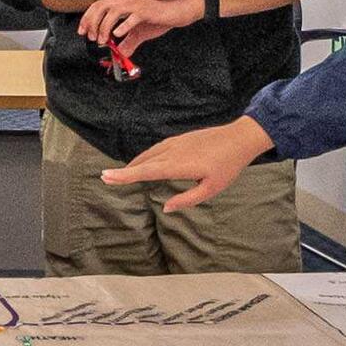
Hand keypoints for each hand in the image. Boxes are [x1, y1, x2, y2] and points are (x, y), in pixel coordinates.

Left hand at [78, 0, 203, 48]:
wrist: (179, 10)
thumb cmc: (160, 18)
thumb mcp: (141, 33)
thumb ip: (130, 42)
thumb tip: (121, 54)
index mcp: (123, 5)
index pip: (99, 7)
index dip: (87, 18)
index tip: (82, 32)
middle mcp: (127, 2)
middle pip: (101, 6)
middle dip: (92, 22)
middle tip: (91, 38)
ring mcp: (136, 5)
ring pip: (113, 11)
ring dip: (104, 26)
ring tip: (102, 40)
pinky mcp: (147, 10)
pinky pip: (133, 16)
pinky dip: (124, 25)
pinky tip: (118, 34)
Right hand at [99, 116, 272, 212]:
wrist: (240, 138)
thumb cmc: (227, 166)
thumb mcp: (211, 189)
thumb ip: (187, 200)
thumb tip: (165, 208)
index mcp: (178, 165)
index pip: (146, 171)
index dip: (126, 175)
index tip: (107, 177)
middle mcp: (173, 151)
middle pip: (143, 162)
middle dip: (124, 171)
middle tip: (105, 177)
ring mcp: (176, 142)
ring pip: (149, 154)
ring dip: (135, 163)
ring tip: (123, 173)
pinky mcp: (180, 138)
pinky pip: (157, 148)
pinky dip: (146, 156)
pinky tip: (144, 161)